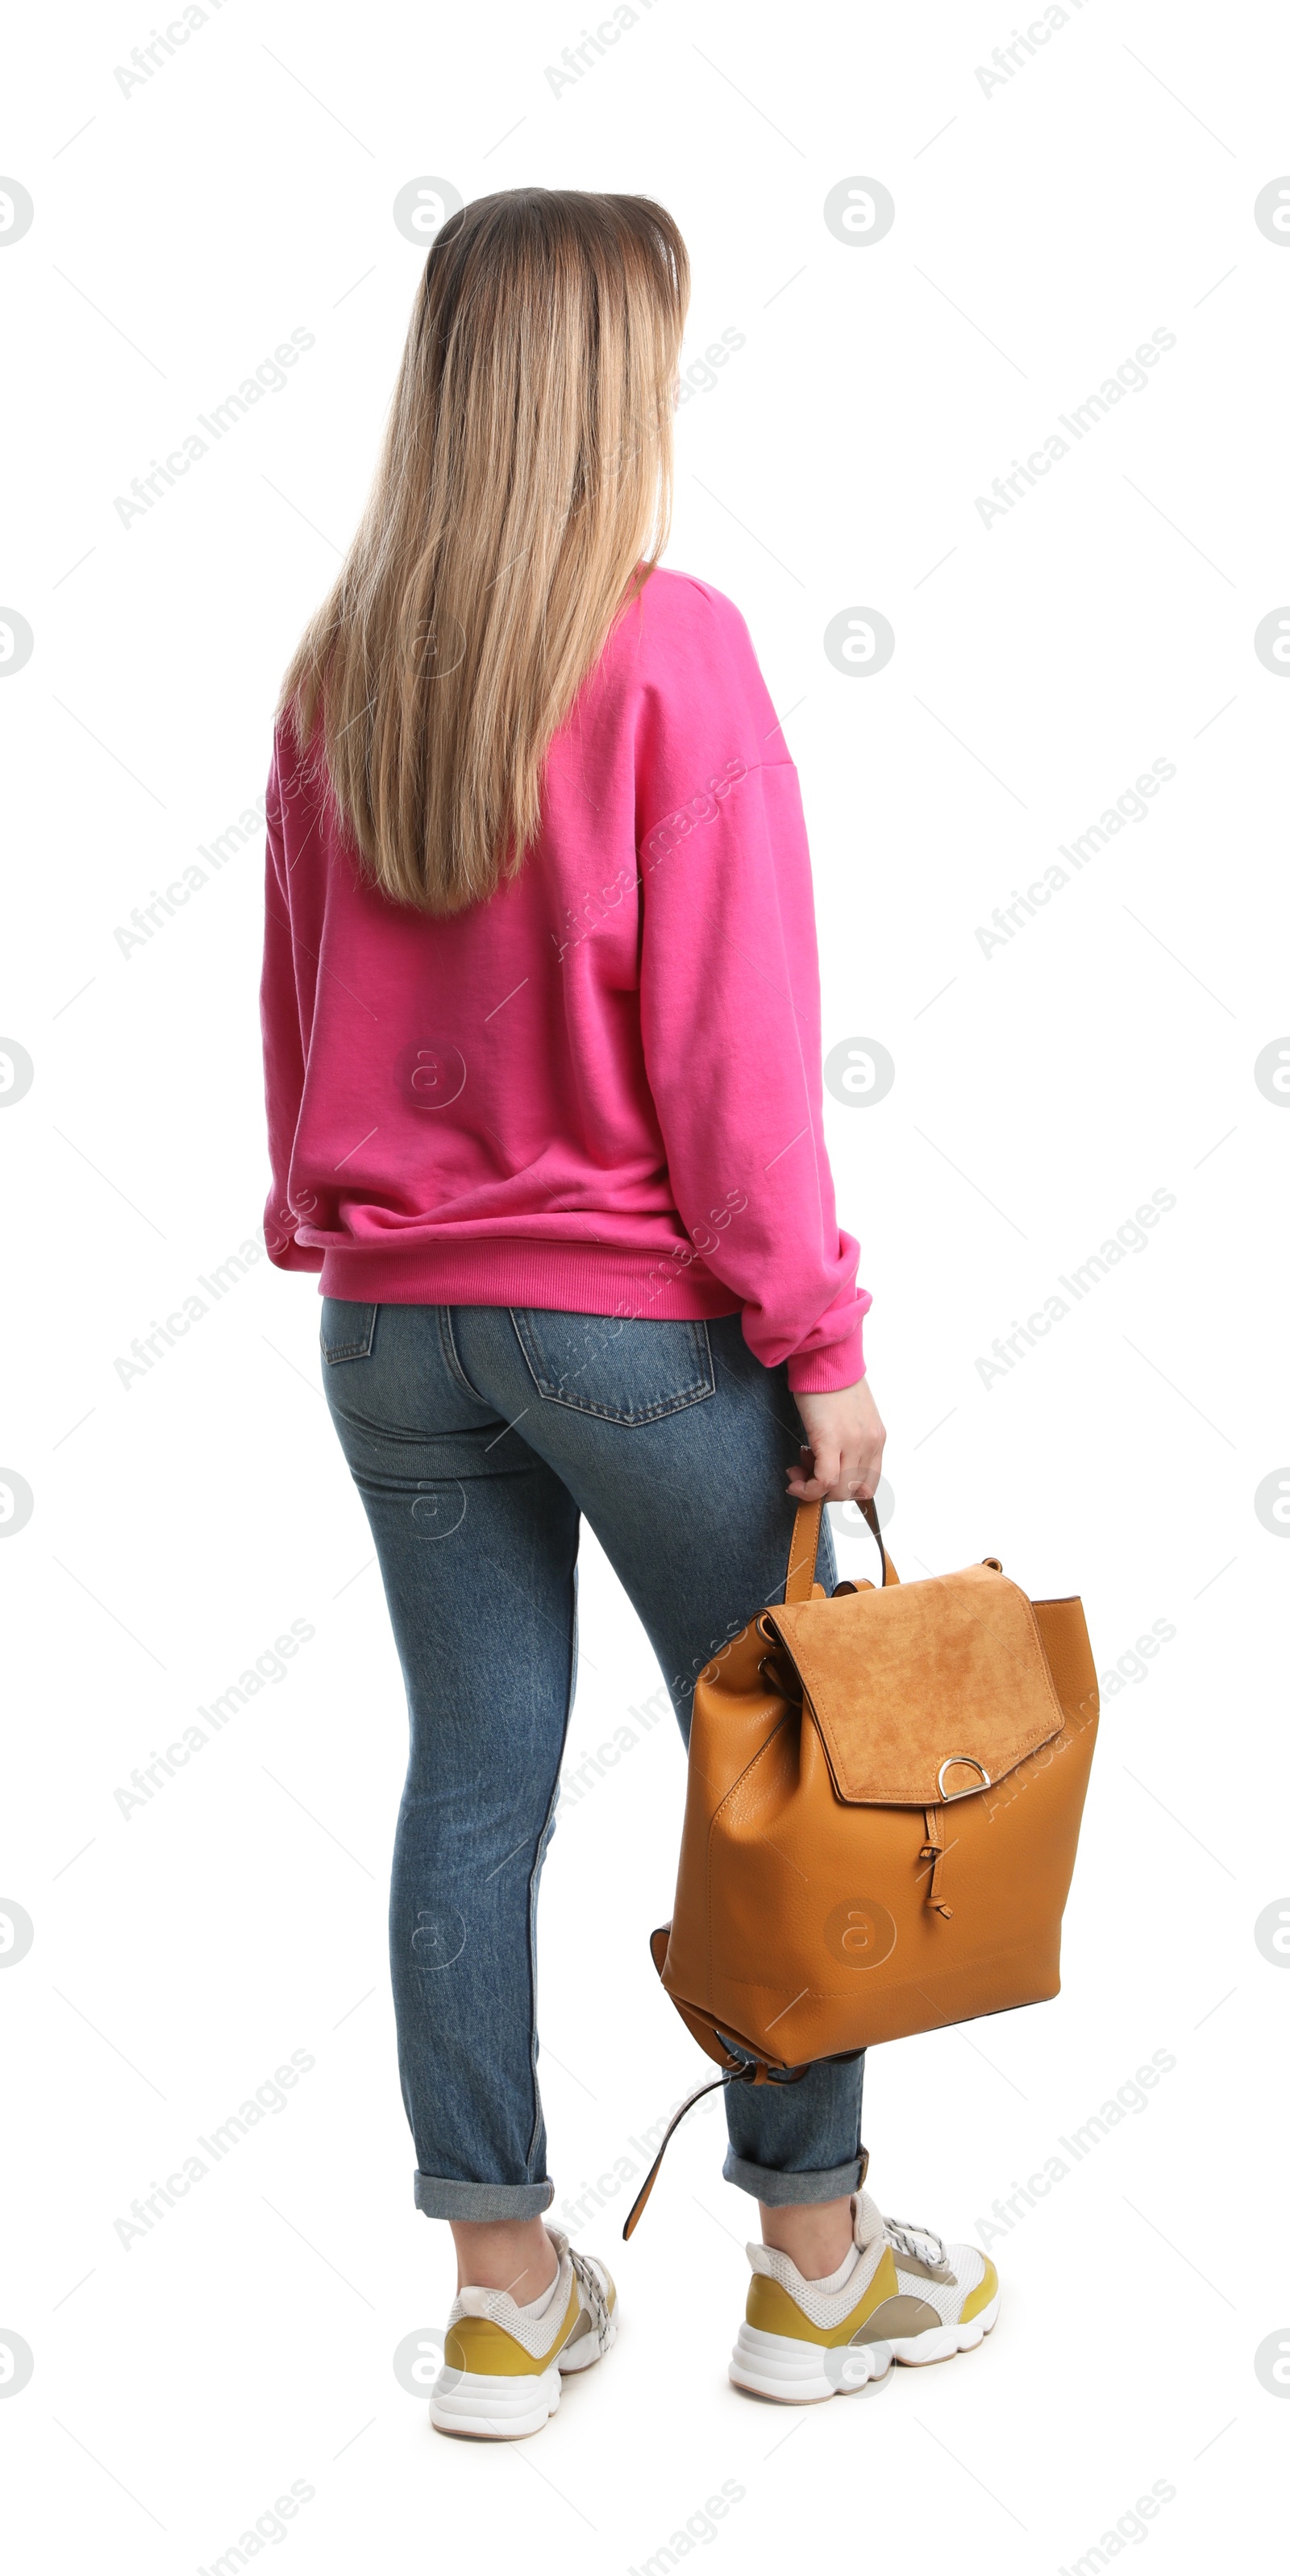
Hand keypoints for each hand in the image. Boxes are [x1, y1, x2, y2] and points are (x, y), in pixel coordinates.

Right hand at [787, 1376, 884, 1504]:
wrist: (823, 1356)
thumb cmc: (831, 1380)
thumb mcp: (851, 1415)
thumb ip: (849, 1439)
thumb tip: (829, 1463)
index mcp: (876, 1438)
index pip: (868, 1484)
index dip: (842, 1490)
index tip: (821, 1478)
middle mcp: (870, 1443)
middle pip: (853, 1492)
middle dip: (825, 1491)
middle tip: (804, 1472)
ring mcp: (854, 1443)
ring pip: (838, 1490)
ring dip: (813, 1489)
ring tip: (797, 1469)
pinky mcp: (832, 1439)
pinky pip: (824, 1480)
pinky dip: (808, 1488)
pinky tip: (795, 1478)